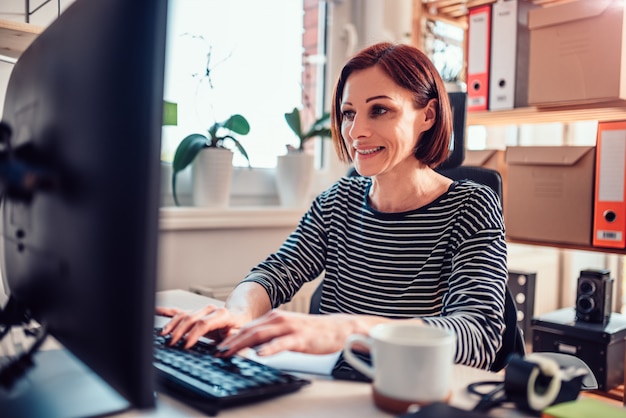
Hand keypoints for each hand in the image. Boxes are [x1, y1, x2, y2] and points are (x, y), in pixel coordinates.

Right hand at [156, 305, 243, 348]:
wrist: (239, 316)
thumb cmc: (238, 327)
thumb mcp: (239, 335)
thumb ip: (232, 341)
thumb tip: (224, 350)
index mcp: (222, 315)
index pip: (204, 323)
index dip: (193, 334)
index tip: (185, 345)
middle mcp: (210, 310)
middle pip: (190, 318)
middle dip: (179, 332)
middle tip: (171, 344)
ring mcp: (200, 310)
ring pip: (183, 315)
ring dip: (172, 325)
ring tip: (163, 335)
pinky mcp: (194, 313)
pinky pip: (178, 311)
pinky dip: (166, 312)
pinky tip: (155, 310)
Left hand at [216, 310, 359, 356]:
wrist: (337, 328)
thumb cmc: (311, 332)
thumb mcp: (285, 331)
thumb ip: (268, 335)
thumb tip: (247, 344)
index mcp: (274, 318)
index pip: (247, 327)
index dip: (230, 337)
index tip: (216, 347)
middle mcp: (279, 319)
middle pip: (249, 330)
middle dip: (231, 341)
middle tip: (217, 352)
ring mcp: (289, 328)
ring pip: (261, 335)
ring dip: (243, 344)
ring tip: (230, 352)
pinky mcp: (300, 338)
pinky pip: (282, 343)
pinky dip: (270, 349)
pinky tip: (260, 354)